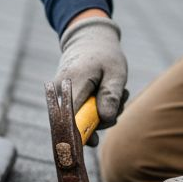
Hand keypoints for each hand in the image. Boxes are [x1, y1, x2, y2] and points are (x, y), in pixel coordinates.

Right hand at [54, 13, 127, 144]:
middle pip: (78, 121)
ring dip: (102, 113)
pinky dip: (96, 108)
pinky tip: (107, 95)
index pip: (71, 117)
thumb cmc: (105, 54)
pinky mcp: (65, 98)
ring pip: (81, 118)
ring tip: (118, 93)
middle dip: (102, 119)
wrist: (88, 39)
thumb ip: (111, 95)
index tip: (93, 143)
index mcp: (72, 83)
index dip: (79, 134)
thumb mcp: (116, 72)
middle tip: (122, 102)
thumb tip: (106, 119)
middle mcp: (60, 91)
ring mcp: (60, 95)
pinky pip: (80, 111)